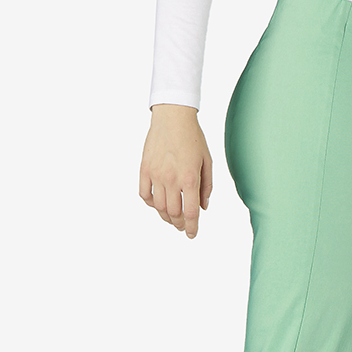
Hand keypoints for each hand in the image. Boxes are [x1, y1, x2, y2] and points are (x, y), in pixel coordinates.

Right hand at [139, 104, 212, 238]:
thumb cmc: (193, 138)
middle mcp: (172, 179)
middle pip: (173, 213)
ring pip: (158, 207)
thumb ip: (207, 187)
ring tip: (171, 217)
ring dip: (165, 216)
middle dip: (179, 224)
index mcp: (190, 179)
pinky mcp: (145, 169)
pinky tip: (157, 203)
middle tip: (182, 226)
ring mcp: (156, 175)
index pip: (191, 213)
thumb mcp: (207, 162)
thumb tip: (203, 207)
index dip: (192, 228)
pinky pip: (144, 194)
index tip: (192, 234)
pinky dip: (150, 203)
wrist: (173, 116)